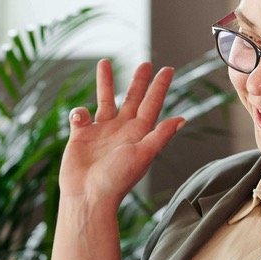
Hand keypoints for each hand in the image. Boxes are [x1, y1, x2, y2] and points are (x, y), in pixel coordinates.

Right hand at [59, 60, 184, 206]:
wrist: (88, 196)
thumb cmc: (117, 180)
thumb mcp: (142, 155)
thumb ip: (160, 135)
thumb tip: (182, 119)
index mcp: (138, 133)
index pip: (152, 104)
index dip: (160, 87)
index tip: (168, 69)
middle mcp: (121, 130)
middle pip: (132, 99)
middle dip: (138, 81)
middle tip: (145, 63)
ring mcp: (101, 132)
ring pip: (105, 101)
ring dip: (105, 83)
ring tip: (104, 62)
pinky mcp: (81, 136)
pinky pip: (80, 116)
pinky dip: (79, 112)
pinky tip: (80, 119)